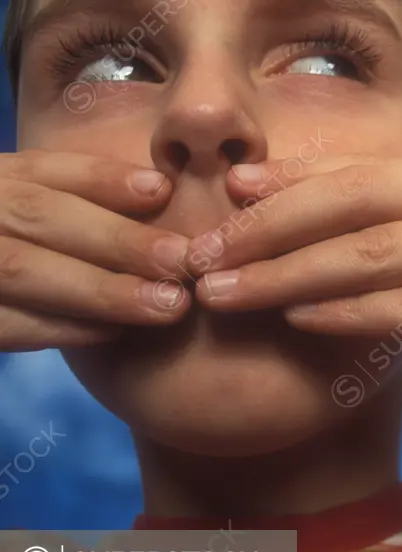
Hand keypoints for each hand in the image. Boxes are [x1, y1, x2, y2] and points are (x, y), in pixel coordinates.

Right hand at [0, 151, 191, 351]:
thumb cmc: (13, 247)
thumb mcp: (23, 213)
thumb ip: (74, 203)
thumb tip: (159, 192)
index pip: (42, 169)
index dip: (102, 178)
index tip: (163, 191)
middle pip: (40, 215)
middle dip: (118, 240)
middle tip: (184, 261)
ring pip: (23, 270)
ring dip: (102, 290)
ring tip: (167, 304)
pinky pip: (6, 324)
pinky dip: (63, 328)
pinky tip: (115, 333)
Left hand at [186, 127, 401, 379]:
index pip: (366, 171)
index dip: (290, 182)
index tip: (225, 199)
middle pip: (354, 201)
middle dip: (267, 228)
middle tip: (197, 256)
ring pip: (377, 250)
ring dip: (291, 271)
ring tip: (222, 293)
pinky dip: (361, 309)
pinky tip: (307, 319)